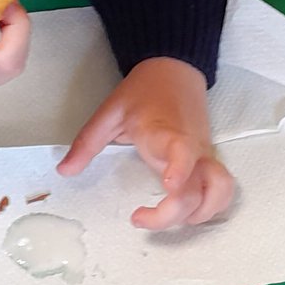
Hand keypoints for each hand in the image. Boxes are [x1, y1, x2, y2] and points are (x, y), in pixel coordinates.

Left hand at [57, 57, 233, 228]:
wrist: (175, 67)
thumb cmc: (143, 90)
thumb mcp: (109, 111)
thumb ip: (87, 143)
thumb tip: (64, 171)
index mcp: (165, 133)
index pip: (182, 151)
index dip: (180, 170)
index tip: (169, 186)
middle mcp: (191, 148)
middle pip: (198, 188)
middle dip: (172, 214)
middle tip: (138, 218)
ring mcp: (204, 155)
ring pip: (218, 193)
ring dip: (197, 215)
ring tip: (165, 216)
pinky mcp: (209, 159)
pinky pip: (220, 189)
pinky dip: (209, 207)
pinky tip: (184, 212)